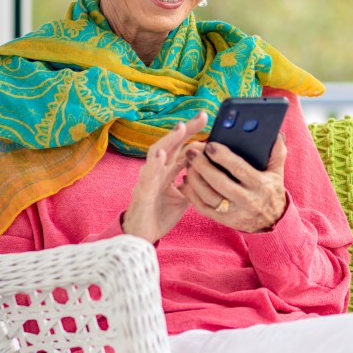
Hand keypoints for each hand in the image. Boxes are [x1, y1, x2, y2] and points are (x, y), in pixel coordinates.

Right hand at [122, 112, 207, 242]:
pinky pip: (148, 176)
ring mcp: (148, 179)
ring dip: (169, 140)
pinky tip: (161, 155)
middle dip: (185, 129)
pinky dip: (154, 165)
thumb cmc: (160, 214)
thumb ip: (193, 183)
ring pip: (157, 153)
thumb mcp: (183, 197)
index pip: (182, 148)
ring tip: (181, 128)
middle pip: (172, 144)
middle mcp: (158, 170)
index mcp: (168, 171)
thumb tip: (210, 173)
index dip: (193, 134)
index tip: (207, 119)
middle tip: (201, 116)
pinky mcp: (142, 192)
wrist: (142, 236)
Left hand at [181, 133, 287, 232]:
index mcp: (260, 185)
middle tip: (191, 152)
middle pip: (219, 182)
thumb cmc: (271, 191)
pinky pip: (203, 208)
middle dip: (202, 166)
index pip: (239, 169)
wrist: (272, 222)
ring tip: (187, 165)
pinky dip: (192, 194)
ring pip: (208, 196)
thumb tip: (276, 134)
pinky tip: (186, 182)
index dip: (222, 157)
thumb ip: (277, 153)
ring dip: (195, 179)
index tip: (210, 145)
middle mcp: (247, 200)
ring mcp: (234, 212)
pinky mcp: (224, 220)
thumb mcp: (277, 173)